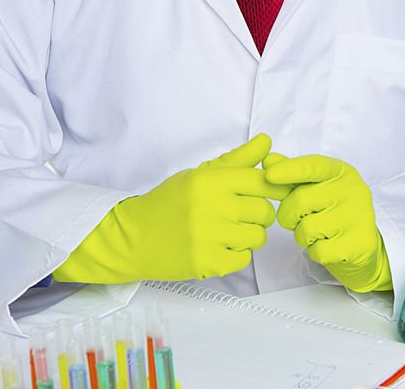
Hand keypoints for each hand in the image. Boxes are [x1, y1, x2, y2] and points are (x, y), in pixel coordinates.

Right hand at [54, 134, 291, 282]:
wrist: (133, 236)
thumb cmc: (169, 201)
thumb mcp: (200, 173)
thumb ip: (237, 159)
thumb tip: (266, 141)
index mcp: (210, 181)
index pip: (261, 181)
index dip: (270, 187)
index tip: (267, 192)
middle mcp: (211, 207)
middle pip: (264, 211)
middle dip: (259, 213)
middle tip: (243, 213)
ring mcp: (209, 238)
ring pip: (258, 237)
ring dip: (250, 235)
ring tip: (231, 230)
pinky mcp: (206, 263)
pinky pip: (244, 259)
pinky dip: (237, 254)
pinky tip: (221, 245)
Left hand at [262, 153, 391, 291]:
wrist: (361, 245)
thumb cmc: (332, 211)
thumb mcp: (315, 187)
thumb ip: (292, 174)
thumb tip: (269, 161)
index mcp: (341, 171)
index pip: (312, 166)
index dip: (289, 169)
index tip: (269, 175)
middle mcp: (353, 189)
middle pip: (300, 200)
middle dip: (289, 215)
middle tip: (298, 219)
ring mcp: (358, 216)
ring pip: (307, 228)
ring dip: (302, 236)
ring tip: (317, 232)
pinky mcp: (359, 244)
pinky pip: (318, 250)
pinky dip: (316, 251)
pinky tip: (328, 245)